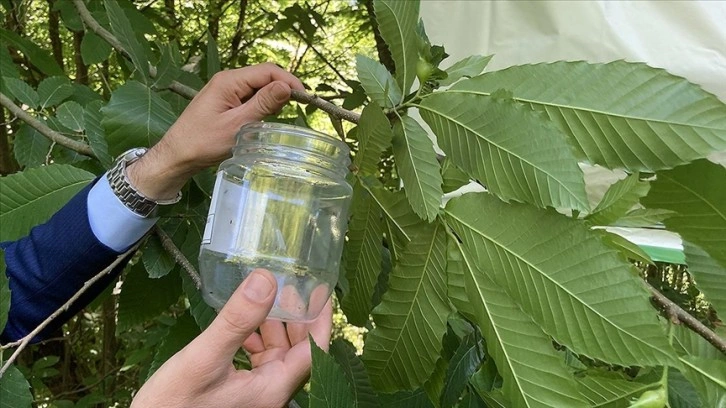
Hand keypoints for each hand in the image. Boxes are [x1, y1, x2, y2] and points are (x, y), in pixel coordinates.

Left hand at [127, 63, 304, 199]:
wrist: (178, 155)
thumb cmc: (204, 142)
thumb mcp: (238, 124)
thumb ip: (262, 104)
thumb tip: (286, 87)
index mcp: (229, 81)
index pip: (267, 71)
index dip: (289, 81)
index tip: (305, 99)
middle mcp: (228, 80)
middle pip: (264, 76)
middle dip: (282, 90)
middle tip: (294, 110)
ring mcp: (225, 90)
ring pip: (258, 87)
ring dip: (271, 99)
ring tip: (278, 117)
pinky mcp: (225, 101)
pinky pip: (249, 97)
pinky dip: (260, 105)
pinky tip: (262, 120)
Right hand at [130, 269, 332, 407]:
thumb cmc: (172, 405)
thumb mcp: (204, 358)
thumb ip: (236, 320)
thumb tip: (266, 280)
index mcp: (273, 389)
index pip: (314, 350)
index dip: (321, 319)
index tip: (322, 289)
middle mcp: (270, 394)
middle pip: (298, 350)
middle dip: (297, 317)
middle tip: (293, 284)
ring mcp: (256, 395)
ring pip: (277, 355)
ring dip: (274, 326)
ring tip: (267, 297)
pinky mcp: (239, 394)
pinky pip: (258, 363)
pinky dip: (255, 340)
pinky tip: (242, 325)